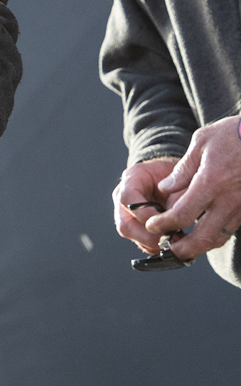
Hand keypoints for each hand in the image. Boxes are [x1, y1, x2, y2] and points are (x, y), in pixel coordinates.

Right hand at [113, 156, 180, 253]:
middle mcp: (124, 197)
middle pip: (125, 225)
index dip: (146, 215)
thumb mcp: (181, 179)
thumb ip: (178, 198)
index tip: (167, 223)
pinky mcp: (135, 227)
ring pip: (133, 238)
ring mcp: (127, 214)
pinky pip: (142, 243)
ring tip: (178, 242)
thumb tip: (174, 222)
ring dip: (155, 244)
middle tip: (173, 240)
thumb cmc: (177, 174)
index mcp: (132, 178)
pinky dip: (158, 247)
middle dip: (150, 237)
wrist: (175, 178)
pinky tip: (174, 242)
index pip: (128, 199)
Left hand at [149, 118, 240, 258]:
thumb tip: (165, 188)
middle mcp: (228, 200)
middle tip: (170, 251)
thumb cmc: (233, 134)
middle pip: (204, 238)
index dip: (164, 225)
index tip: (153, 226)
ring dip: (201, 246)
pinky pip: (231, 228)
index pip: (182, 215)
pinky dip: (217, 235)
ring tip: (185, 246)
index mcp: (210, 182)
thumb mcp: (201, 142)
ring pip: (220, 238)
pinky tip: (205, 231)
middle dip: (185, 250)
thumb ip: (183, 169)